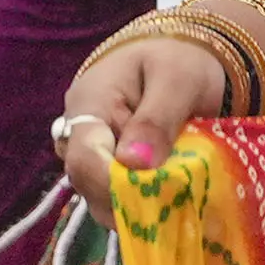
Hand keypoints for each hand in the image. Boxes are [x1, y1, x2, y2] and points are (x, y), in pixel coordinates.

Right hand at [56, 30, 226, 188]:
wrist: (185, 57)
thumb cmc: (180, 61)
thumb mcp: (177, 79)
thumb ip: (157, 119)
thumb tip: (134, 164)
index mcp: (90, 104)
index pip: (84, 157)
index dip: (112, 183)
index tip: (151, 194)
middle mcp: (80, 135)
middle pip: (89, 186)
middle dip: (129, 201)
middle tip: (174, 201)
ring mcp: (92, 155)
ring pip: (102, 199)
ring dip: (137, 207)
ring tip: (176, 201)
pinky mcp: (108, 170)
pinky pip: (117, 199)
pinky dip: (143, 205)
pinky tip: (170, 202)